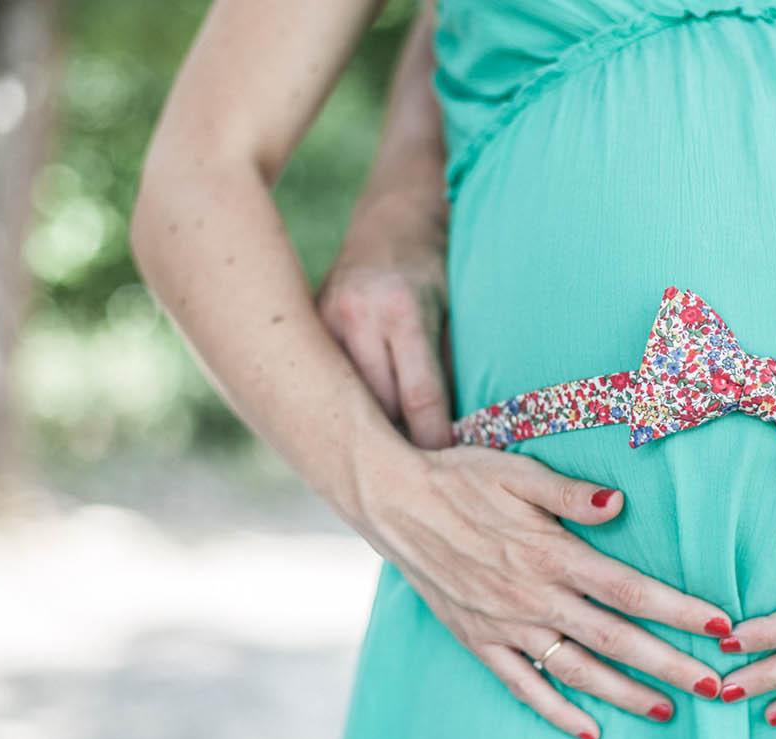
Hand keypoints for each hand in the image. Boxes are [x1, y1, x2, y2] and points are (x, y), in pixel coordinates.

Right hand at [318, 196, 454, 448]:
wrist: (393, 218)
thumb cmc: (440, 268)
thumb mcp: (459, 308)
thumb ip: (453, 364)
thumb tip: (465, 429)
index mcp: (403, 310)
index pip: (420, 396)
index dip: (435, 440)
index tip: (450, 471)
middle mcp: (358, 316)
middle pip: (377, 406)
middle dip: (401, 444)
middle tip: (422, 483)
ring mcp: (326, 321)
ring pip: (348, 399)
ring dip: (370, 430)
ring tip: (391, 465)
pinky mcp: (309, 326)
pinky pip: (330, 380)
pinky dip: (347, 406)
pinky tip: (360, 432)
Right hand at [362, 443, 734, 738]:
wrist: (393, 503)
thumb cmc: (461, 479)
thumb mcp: (517, 471)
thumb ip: (569, 493)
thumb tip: (617, 504)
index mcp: (550, 553)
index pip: (629, 589)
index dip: (678, 610)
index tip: (719, 625)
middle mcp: (532, 597)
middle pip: (614, 639)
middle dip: (668, 664)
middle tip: (715, 686)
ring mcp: (505, 625)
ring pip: (575, 670)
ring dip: (624, 693)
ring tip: (668, 708)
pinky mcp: (479, 640)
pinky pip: (523, 686)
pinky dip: (556, 712)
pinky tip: (589, 731)